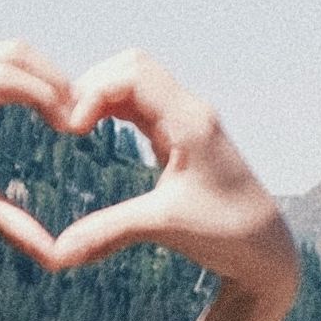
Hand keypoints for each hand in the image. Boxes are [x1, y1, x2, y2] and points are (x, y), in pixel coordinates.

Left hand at [0, 39, 77, 264]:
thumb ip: (12, 225)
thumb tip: (55, 258)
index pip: (10, 79)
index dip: (49, 97)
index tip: (71, 128)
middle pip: (16, 53)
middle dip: (53, 80)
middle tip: (80, 116)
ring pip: (11, 51)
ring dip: (43, 75)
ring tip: (67, 112)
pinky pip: (0, 59)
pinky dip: (28, 76)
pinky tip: (47, 106)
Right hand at [43, 52, 297, 299]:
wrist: (265, 247)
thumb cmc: (226, 234)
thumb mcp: (164, 228)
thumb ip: (108, 233)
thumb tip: (56, 254)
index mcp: (190, 122)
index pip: (133, 76)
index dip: (94, 92)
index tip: (72, 130)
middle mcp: (190, 111)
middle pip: (132, 66)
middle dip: (93, 85)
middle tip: (65, 123)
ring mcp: (187, 120)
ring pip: (136, 81)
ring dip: (102, 95)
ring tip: (73, 127)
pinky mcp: (181, 136)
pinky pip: (141, 104)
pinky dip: (113, 109)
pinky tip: (93, 131)